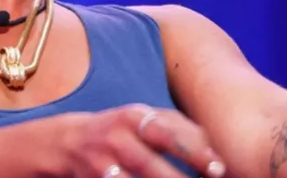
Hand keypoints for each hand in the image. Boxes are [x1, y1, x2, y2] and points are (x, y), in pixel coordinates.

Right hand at [60, 103, 225, 177]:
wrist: (68, 142)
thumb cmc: (121, 129)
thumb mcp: (144, 118)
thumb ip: (179, 127)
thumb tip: (214, 149)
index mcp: (133, 118)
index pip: (168, 135)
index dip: (195, 153)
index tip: (218, 169)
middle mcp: (116, 140)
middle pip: (150, 166)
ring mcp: (102, 166)